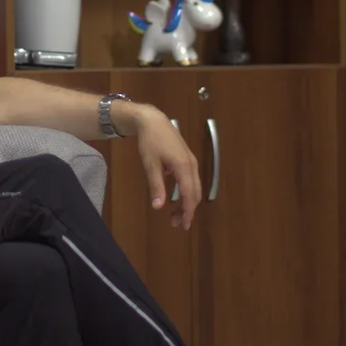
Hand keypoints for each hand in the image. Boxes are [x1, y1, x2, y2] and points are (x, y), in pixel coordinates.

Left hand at [133, 107, 202, 228]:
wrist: (153, 121)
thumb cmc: (150, 142)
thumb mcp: (150, 165)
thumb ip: (156, 186)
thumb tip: (158, 207)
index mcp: (183, 167)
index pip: (189, 195)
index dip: (188, 211)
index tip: (183, 225)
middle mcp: (191, 165)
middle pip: (195, 193)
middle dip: (188, 210)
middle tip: (177, 223)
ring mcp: (191, 161)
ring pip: (194, 187)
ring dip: (187, 201)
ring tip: (175, 213)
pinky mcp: (187, 159)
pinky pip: (191, 180)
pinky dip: (186, 191)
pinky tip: (175, 196)